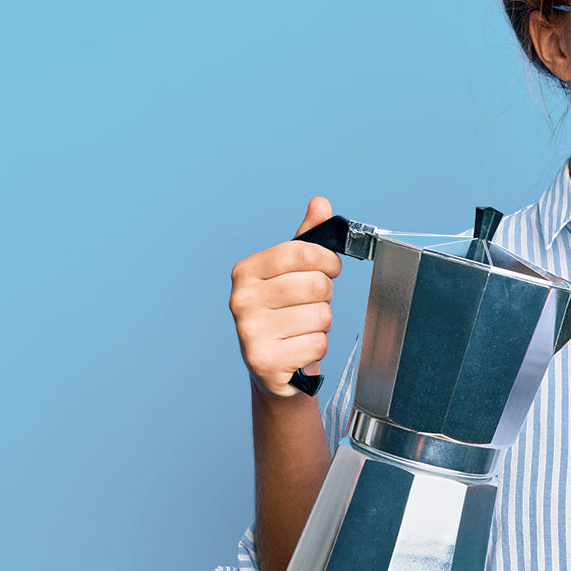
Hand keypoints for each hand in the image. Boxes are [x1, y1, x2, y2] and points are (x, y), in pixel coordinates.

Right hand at [228, 197, 341, 399]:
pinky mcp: (263, 361)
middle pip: (317, 285)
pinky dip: (317, 348)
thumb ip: (308, 238)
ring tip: (302, 329)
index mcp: (246, 271)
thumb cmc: (287, 314)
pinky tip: (299, 349)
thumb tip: (319, 203)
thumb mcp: (294, 273)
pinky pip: (317, 344)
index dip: (328, 262)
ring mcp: (249, 331)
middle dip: (325, 297)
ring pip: (321, 316)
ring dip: (322, 325)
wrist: (276, 368)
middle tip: (310, 306)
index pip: (305, 252)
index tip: (328, 270)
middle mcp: (241, 299)